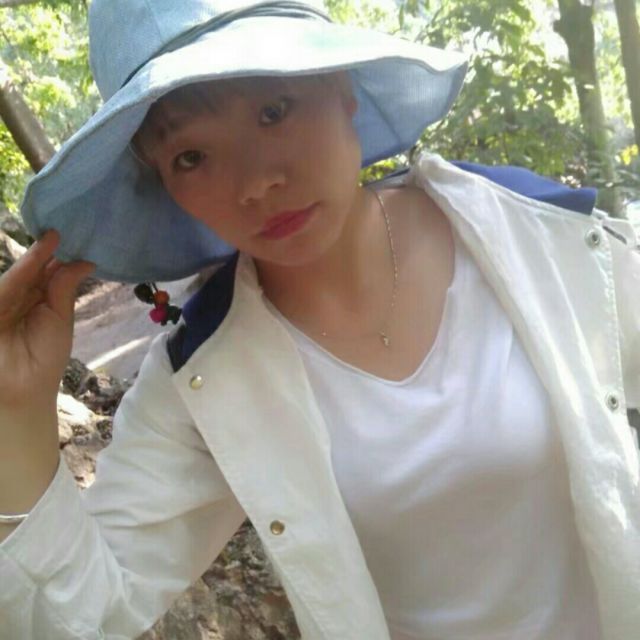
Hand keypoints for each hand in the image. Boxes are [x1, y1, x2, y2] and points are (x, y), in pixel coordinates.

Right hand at [0, 230, 94, 417]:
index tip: (67, 237)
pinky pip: (6, 288)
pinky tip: (35, 258)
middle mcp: (18, 298)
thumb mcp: (60, 318)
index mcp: (37, 300)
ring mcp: (3, 303)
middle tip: (60, 231)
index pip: (45, 274)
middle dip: (45, 252)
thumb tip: (84, 261)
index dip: (55, 257)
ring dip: (34, 258)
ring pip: (18, 276)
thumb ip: (65, 288)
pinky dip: (21, 272)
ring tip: (52, 239)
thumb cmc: (45, 357)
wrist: (24, 388)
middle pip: (31, 272)